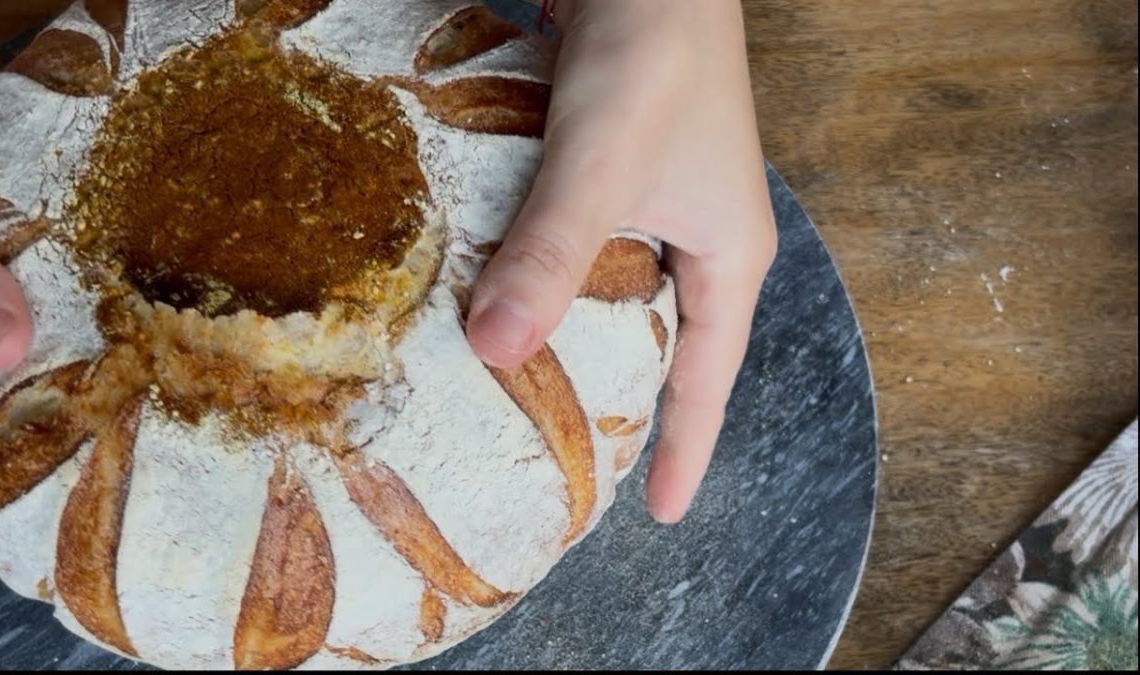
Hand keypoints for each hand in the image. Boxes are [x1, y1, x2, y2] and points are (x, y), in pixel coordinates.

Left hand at [466, 0, 775, 522]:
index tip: (666, 515)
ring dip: (578, 340)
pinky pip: (586, 247)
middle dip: (633, 406)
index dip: (688, 448)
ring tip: (532, 397)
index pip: (709, 377)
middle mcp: (699, 234)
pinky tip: (501, 294)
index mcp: (727, 253)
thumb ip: (554, 251)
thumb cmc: (653, 46)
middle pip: (666, 346)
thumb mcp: (604, 160)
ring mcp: (657, 199)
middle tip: (586, 467)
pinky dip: (548, 279)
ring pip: (618, 297)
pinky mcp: (615, 168)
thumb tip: (495, 351)